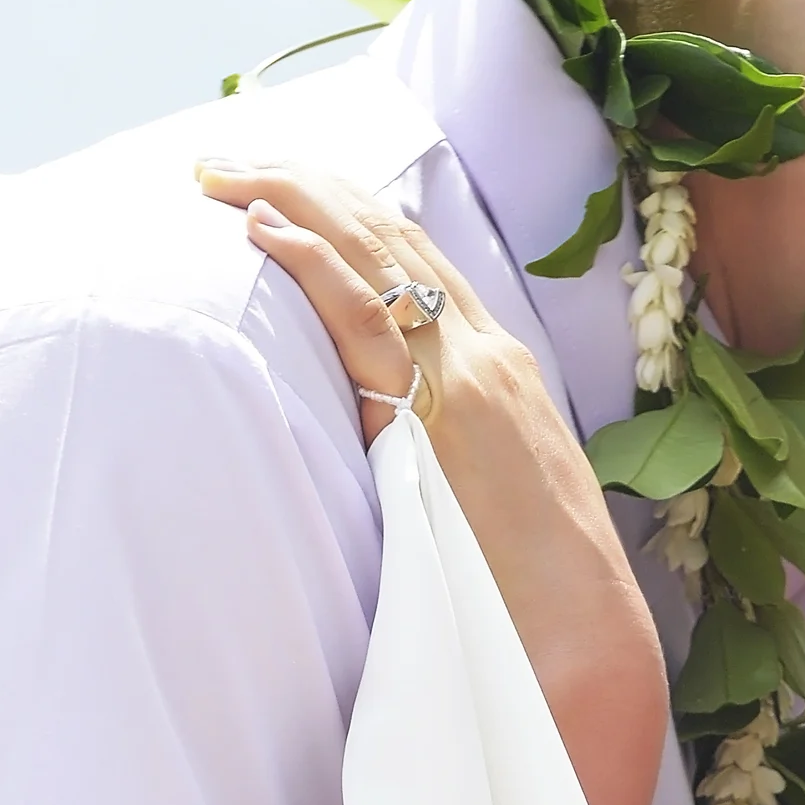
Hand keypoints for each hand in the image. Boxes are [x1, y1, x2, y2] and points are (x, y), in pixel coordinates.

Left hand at [198, 160, 666, 804]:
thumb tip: (390, 458)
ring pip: (373, 257)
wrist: (583, 644)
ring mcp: (470, 377)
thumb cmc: (535, 602)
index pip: (423, 263)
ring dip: (291, 201)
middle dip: (307, 186)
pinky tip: (261, 229)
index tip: (289, 188)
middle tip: (227, 159)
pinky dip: (311, 262)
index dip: (351, 215)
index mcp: (507, 375)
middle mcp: (492, 357)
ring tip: (220, 173)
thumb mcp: (491, 505)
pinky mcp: (438, 413)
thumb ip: (444, 460)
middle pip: (391, 239)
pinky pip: (365, 316)